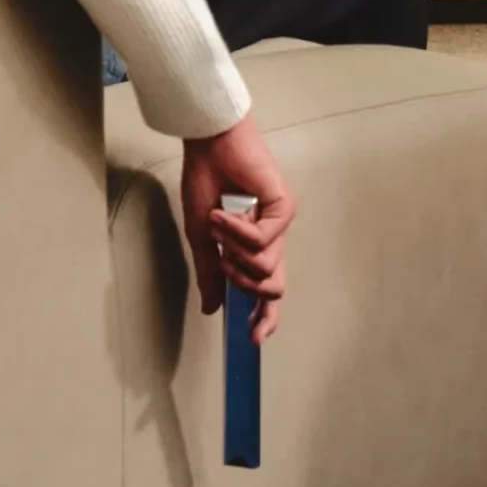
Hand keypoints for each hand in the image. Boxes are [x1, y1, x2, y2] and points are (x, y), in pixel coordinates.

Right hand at [180, 114, 295, 343]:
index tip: (253, 339)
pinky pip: (262, 242)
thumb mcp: (202, 236)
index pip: (266, 290)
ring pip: (266, 269)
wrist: (209, 147)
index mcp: (254, 247)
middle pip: (275, 288)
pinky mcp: (284, 209)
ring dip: (233, 250)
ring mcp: (280, 225)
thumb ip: (210, 272)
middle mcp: (272, 239)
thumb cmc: (206, 182)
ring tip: (220, 222)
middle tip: (225, 261)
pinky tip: (224, 213)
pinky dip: (237, 231)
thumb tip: (212, 308)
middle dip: (245, 285)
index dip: (264, 317)